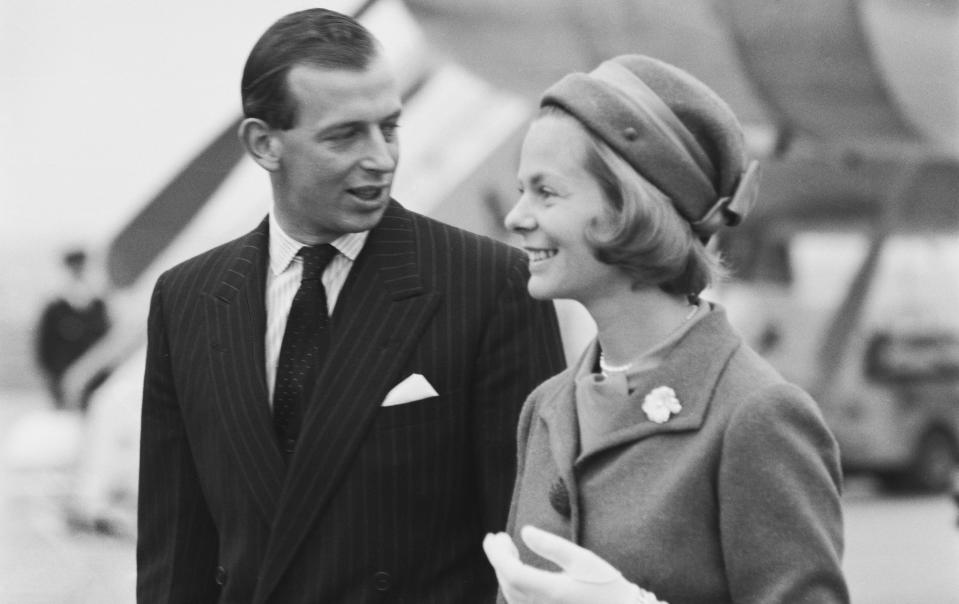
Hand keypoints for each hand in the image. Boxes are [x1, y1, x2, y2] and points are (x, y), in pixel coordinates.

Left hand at [483, 525, 664, 603]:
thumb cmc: (606, 585)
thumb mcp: (582, 559)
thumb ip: (552, 546)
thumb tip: (523, 531)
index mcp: (552, 591)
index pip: (511, 572)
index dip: (497, 555)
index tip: (492, 537)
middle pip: (508, 583)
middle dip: (499, 559)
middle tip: (499, 538)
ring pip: (512, 595)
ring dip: (505, 571)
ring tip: (507, 550)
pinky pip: (520, 603)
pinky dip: (514, 584)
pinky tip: (518, 571)